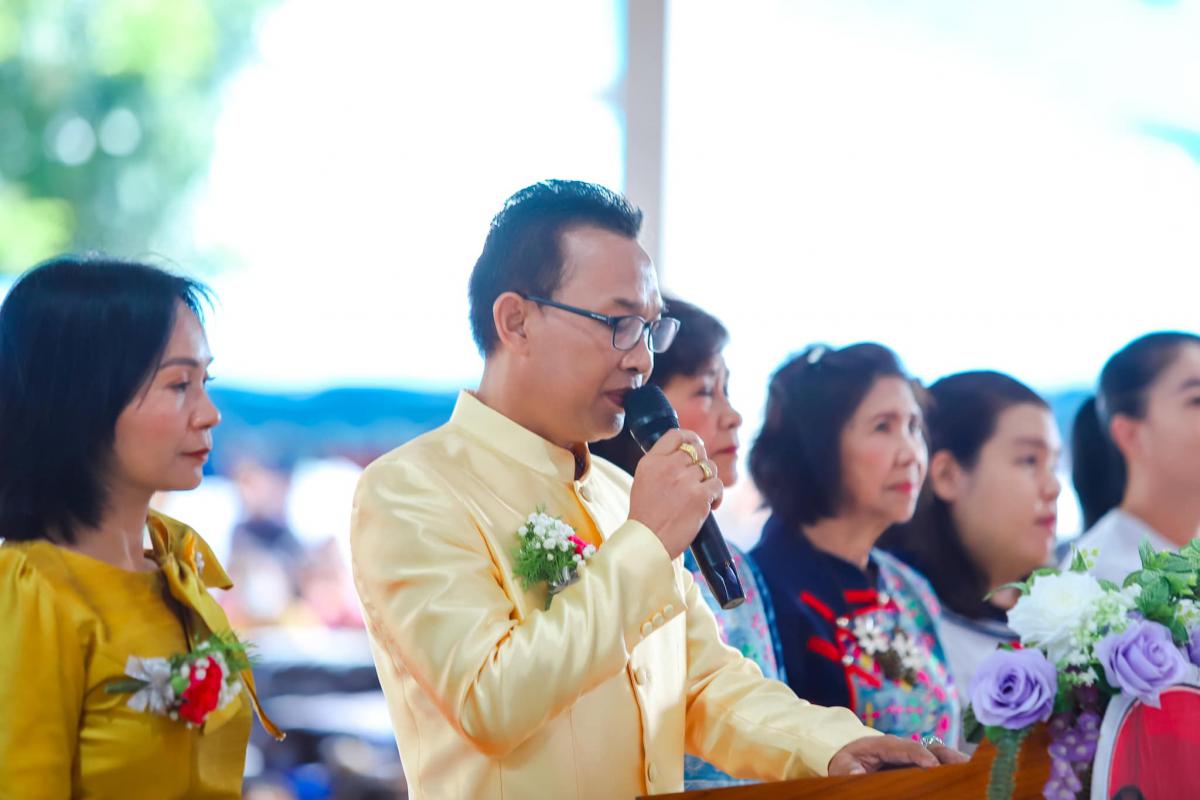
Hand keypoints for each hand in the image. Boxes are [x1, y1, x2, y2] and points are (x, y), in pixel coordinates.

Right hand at [628, 429, 722, 558]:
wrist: (648, 542)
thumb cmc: (646, 516)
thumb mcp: (643, 481)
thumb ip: (660, 464)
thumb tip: (684, 454)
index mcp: (651, 461)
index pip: (676, 435)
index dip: (690, 438)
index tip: (696, 446)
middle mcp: (668, 466)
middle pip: (696, 449)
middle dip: (702, 461)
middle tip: (700, 477)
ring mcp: (685, 481)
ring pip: (710, 466)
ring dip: (709, 480)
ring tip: (702, 494)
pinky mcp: (700, 496)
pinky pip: (718, 485)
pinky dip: (717, 496)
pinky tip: (709, 505)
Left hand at [827, 735, 967, 775]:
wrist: (849, 755)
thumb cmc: (846, 761)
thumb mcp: (841, 766)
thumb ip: (849, 770)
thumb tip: (856, 774)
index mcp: (884, 744)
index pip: (906, 747)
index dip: (920, 755)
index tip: (932, 766)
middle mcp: (903, 746)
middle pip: (930, 747)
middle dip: (948, 756)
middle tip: (966, 767)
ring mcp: (913, 754)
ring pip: (939, 754)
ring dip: (956, 762)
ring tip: (974, 772)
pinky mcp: (918, 763)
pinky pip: (938, 763)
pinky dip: (952, 768)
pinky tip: (966, 777)